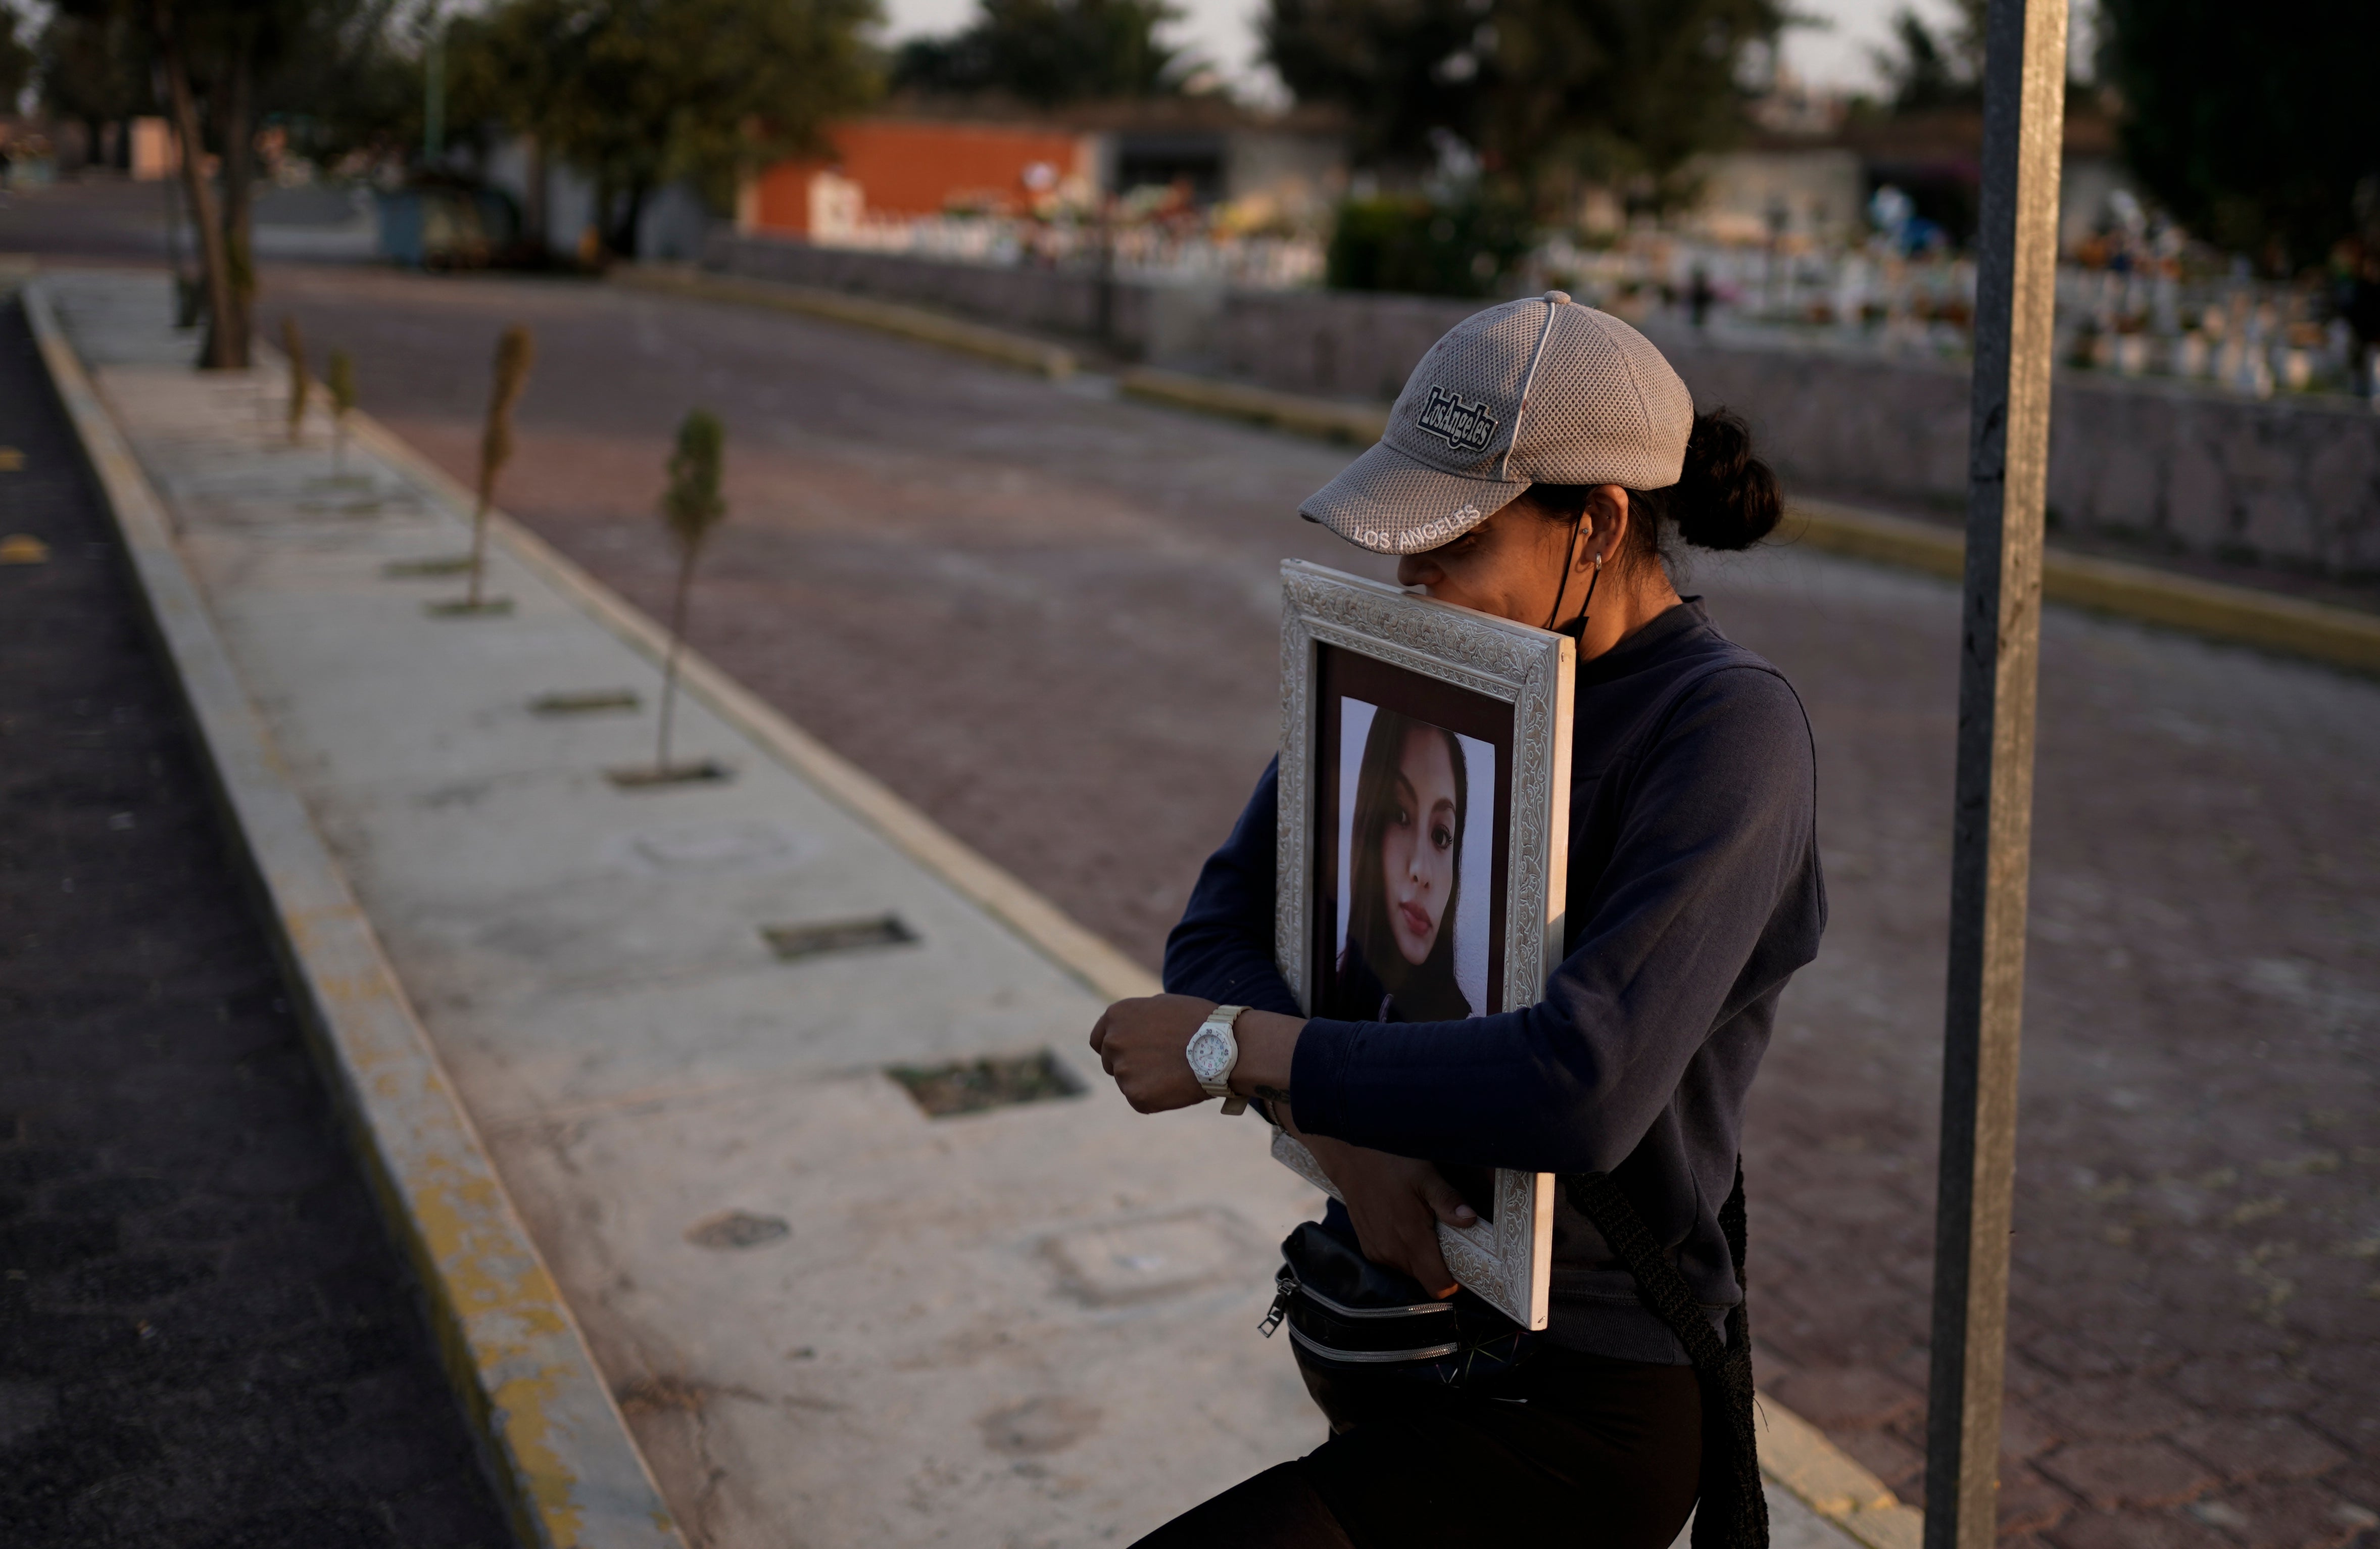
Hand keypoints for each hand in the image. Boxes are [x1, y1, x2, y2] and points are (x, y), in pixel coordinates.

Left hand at [1089, 994, 1214, 1112]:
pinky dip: (1156, 1098)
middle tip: (1160, 1065)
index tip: (1128, 1054)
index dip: (1114, 1048)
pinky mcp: (1136, 1096)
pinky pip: (1140, 1101)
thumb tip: (1128, 1028)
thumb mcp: (1163, 1005)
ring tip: (1175, 1072)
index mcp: (1116, 1016)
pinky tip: (1176, 1086)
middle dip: (1130, 1065)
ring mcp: (1123, 1071)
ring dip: (1146, 1081)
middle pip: (1110, 1064)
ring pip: (1127, 1083)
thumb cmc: (1200, 1021)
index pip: (1098, 1040)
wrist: (1223, 1047)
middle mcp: (1113, 1042)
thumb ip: (1139, 1019)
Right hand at [1302, 1135, 1475, 1298]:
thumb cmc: (1391, 1162)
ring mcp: (1377, 1251)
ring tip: (1426, 1227)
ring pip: (1411, 1271)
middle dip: (1441, 1266)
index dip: (1456, 1283)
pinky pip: (1394, 1261)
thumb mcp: (1425, 1175)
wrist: (1351, 1156)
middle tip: (1449, 1237)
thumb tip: (1470, 1218)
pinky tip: (1405, 1224)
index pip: (1438, 1287)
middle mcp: (1392, 1253)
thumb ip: (1447, 1201)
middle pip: (1426, 1279)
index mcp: (1411, 1239)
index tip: (1466, 1267)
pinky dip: (1405, 1250)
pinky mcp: (1368, 1247)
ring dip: (1422, 1257)